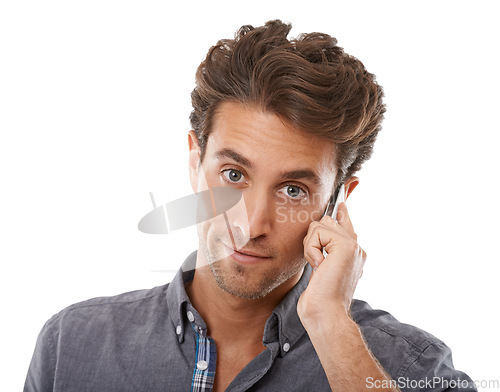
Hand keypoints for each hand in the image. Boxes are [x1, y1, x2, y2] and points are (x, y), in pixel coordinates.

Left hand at [297, 202, 365, 325]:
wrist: (326, 315)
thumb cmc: (319, 299)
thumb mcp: (320, 270)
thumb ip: (324, 251)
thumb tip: (320, 236)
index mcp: (352, 253)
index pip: (346, 223)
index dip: (343, 209)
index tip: (345, 194)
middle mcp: (356, 248)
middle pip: (327, 220)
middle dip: (313, 238)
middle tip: (316, 262)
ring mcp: (353, 246)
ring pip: (320, 224)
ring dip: (310, 245)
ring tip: (318, 266)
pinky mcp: (346, 245)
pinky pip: (317, 232)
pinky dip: (311, 249)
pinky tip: (319, 266)